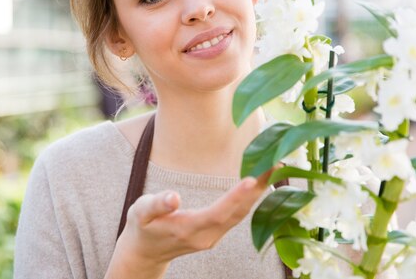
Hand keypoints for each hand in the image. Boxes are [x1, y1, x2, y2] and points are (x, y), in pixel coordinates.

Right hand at [105, 168, 273, 277]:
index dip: (236, 197)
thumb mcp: (140, 213)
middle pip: (238, 212)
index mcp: (188, 229)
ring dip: (259, 191)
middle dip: (258, 188)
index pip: (218, 213)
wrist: (145, 252)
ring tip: (274, 167)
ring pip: (242, 214)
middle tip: (275, 163)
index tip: (252, 179)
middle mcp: (206, 236)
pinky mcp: (217, 232)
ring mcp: (214, 236)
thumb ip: (156, 205)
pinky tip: (260, 181)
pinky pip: (238, 215)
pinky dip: (251, 197)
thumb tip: (173, 197)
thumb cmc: (143, 227)